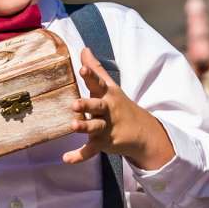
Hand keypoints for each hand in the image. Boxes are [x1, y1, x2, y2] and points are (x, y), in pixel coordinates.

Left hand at [64, 46, 174, 168]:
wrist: (141, 132)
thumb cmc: (119, 105)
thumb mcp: (110, 87)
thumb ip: (96, 69)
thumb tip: (84, 49)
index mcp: (107, 95)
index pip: (98, 83)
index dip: (90, 76)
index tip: (82, 68)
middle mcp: (107, 110)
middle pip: (97, 106)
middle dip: (86, 105)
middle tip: (74, 104)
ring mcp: (106, 128)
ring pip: (94, 128)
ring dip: (84, 127)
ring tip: (73, 126)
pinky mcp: (104, 143)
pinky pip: (91, 151)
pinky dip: (79, 156)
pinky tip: (66, 158)